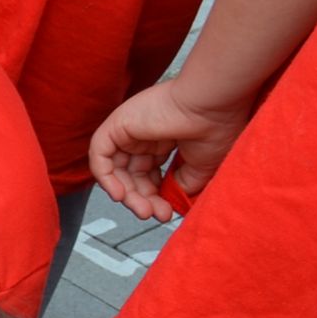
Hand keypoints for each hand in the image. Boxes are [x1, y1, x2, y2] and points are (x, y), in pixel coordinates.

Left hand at [89, 78, 252, 221]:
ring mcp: (130, 130)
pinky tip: (120, 195)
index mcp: (165, 140)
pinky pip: (100, 157)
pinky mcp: (117, 125)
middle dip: (141, 199)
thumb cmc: (216, 126)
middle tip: (153, 214)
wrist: (214, 102)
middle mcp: (146, 135)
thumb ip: (181, 185)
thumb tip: (170, 200)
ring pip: (115, 170)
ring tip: (144, 210)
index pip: (149, 175)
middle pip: (131, 176)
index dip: (155, 196)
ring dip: (127, 195)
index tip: (166, 213)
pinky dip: (106, 179)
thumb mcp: (201, 167)